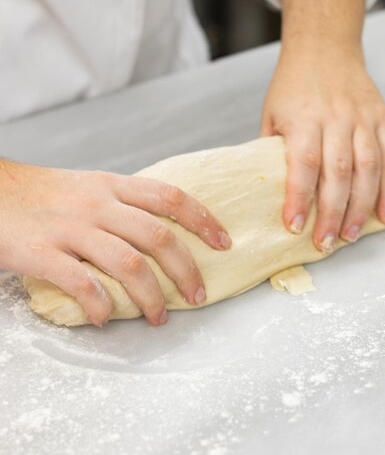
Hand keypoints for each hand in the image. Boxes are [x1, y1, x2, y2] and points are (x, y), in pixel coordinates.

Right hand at [0, 160, 230, 325]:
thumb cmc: (43, 195)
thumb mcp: (88, 186)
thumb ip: (123, 203)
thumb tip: (164, 228)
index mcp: (111, 187)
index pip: (170, 197)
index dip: (202, 220)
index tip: (224, 242)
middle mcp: (97, 205)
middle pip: (158, 237)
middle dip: (186, 270)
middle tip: (197, 296)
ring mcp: (71, 229)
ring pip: (128, 263)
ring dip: (151, 296)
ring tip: (158, 317)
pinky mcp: (41, 252)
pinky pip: (82, 283)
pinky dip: (101, 304)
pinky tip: (107, 317)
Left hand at [261, 47, 384, 252]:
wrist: (324, 48)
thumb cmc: (293, 84)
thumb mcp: (272, 113)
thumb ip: (272, 150)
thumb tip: (271, 191)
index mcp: (303, 118)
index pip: (303, 164)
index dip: (300, 198)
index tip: (294, 226)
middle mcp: (336, 119)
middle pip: (338, 172)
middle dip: (332, 213)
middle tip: (326, 242)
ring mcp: (362, 119)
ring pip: (368, 168)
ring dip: (362, 207)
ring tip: (352, 235)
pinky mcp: (382, 118)